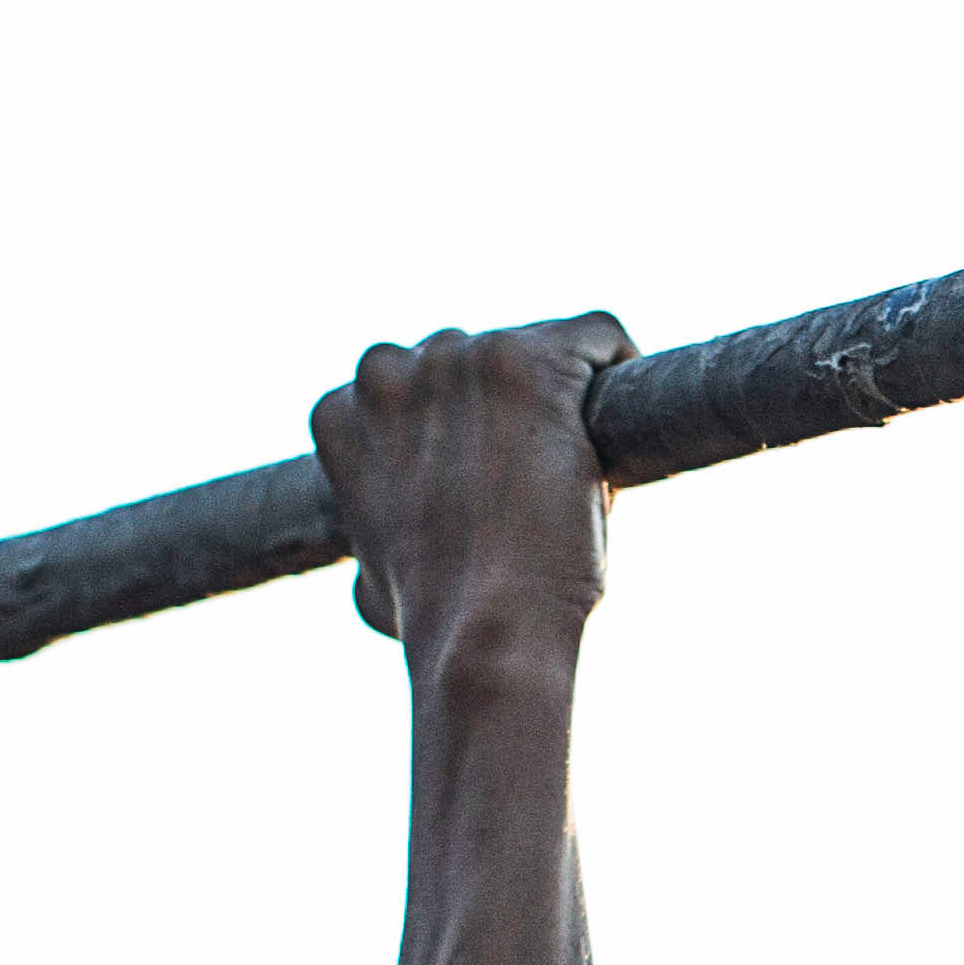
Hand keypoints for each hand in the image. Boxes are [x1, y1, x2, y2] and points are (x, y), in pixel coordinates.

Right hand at [310, 312, 634, 663]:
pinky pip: (595, 334)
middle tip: (541, 484)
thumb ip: (376, 541)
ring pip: (538, 347)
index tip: (498, 481)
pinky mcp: (528, 358)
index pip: (420, 387)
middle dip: (514, 413)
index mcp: (341, 413)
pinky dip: (619, 369)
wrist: (486, 630)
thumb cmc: (438, 624)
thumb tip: (378, 571)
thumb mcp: (377, 580)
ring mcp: (455, 358)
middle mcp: (385, 370)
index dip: (470, 432)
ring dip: (566, 400)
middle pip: (478, 363)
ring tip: (576, 473)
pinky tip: (622, 426)